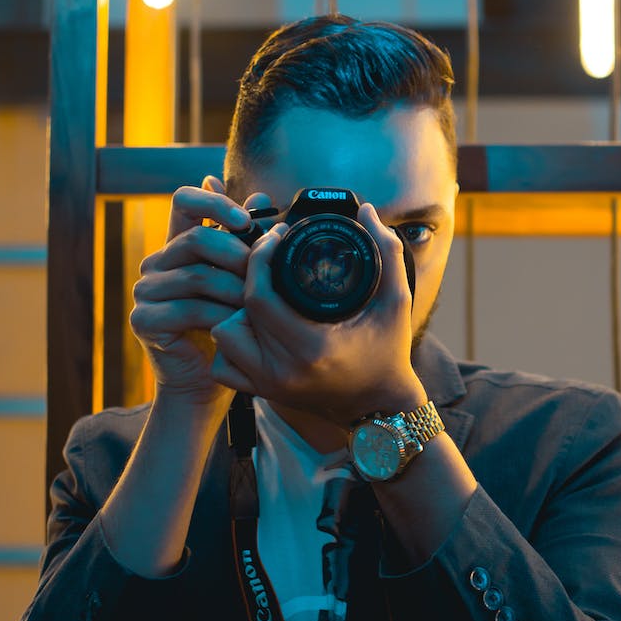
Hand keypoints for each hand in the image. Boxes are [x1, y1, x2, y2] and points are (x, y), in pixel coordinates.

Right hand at [130, 176, 266, 406]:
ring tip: (255, 305)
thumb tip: (261, 197)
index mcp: (177, 245)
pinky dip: (220, 316)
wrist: (204, 383)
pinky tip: (237, 324)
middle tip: (260, 274)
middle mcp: (156, 263)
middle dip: (236, 255)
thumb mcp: (240, 280)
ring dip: (234, 290)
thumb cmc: (227, 329)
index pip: (184, 200)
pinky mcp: (143, 319)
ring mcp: (145, 291)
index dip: (214, 202)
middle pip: (196, 238)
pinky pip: (189, 309)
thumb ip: (245, 240)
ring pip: (196, 276)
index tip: (245, 220)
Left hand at [208, 203, 426, 425]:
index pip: (259, 297)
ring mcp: (270, 385)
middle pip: (235, 313)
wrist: (382, 410)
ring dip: (235, 313)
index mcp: (311, 347)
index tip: (274, 237)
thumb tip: (369, 211)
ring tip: (261, 296)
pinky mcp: (264, 394)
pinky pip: (224, 365)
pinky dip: (231, 345)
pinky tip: (252, 329)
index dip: (259, 258)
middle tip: (265, 259)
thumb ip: (387, 252)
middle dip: (246, 278)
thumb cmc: (389, 354)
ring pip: (223, 337)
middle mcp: (283, 370)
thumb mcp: (397, 302)